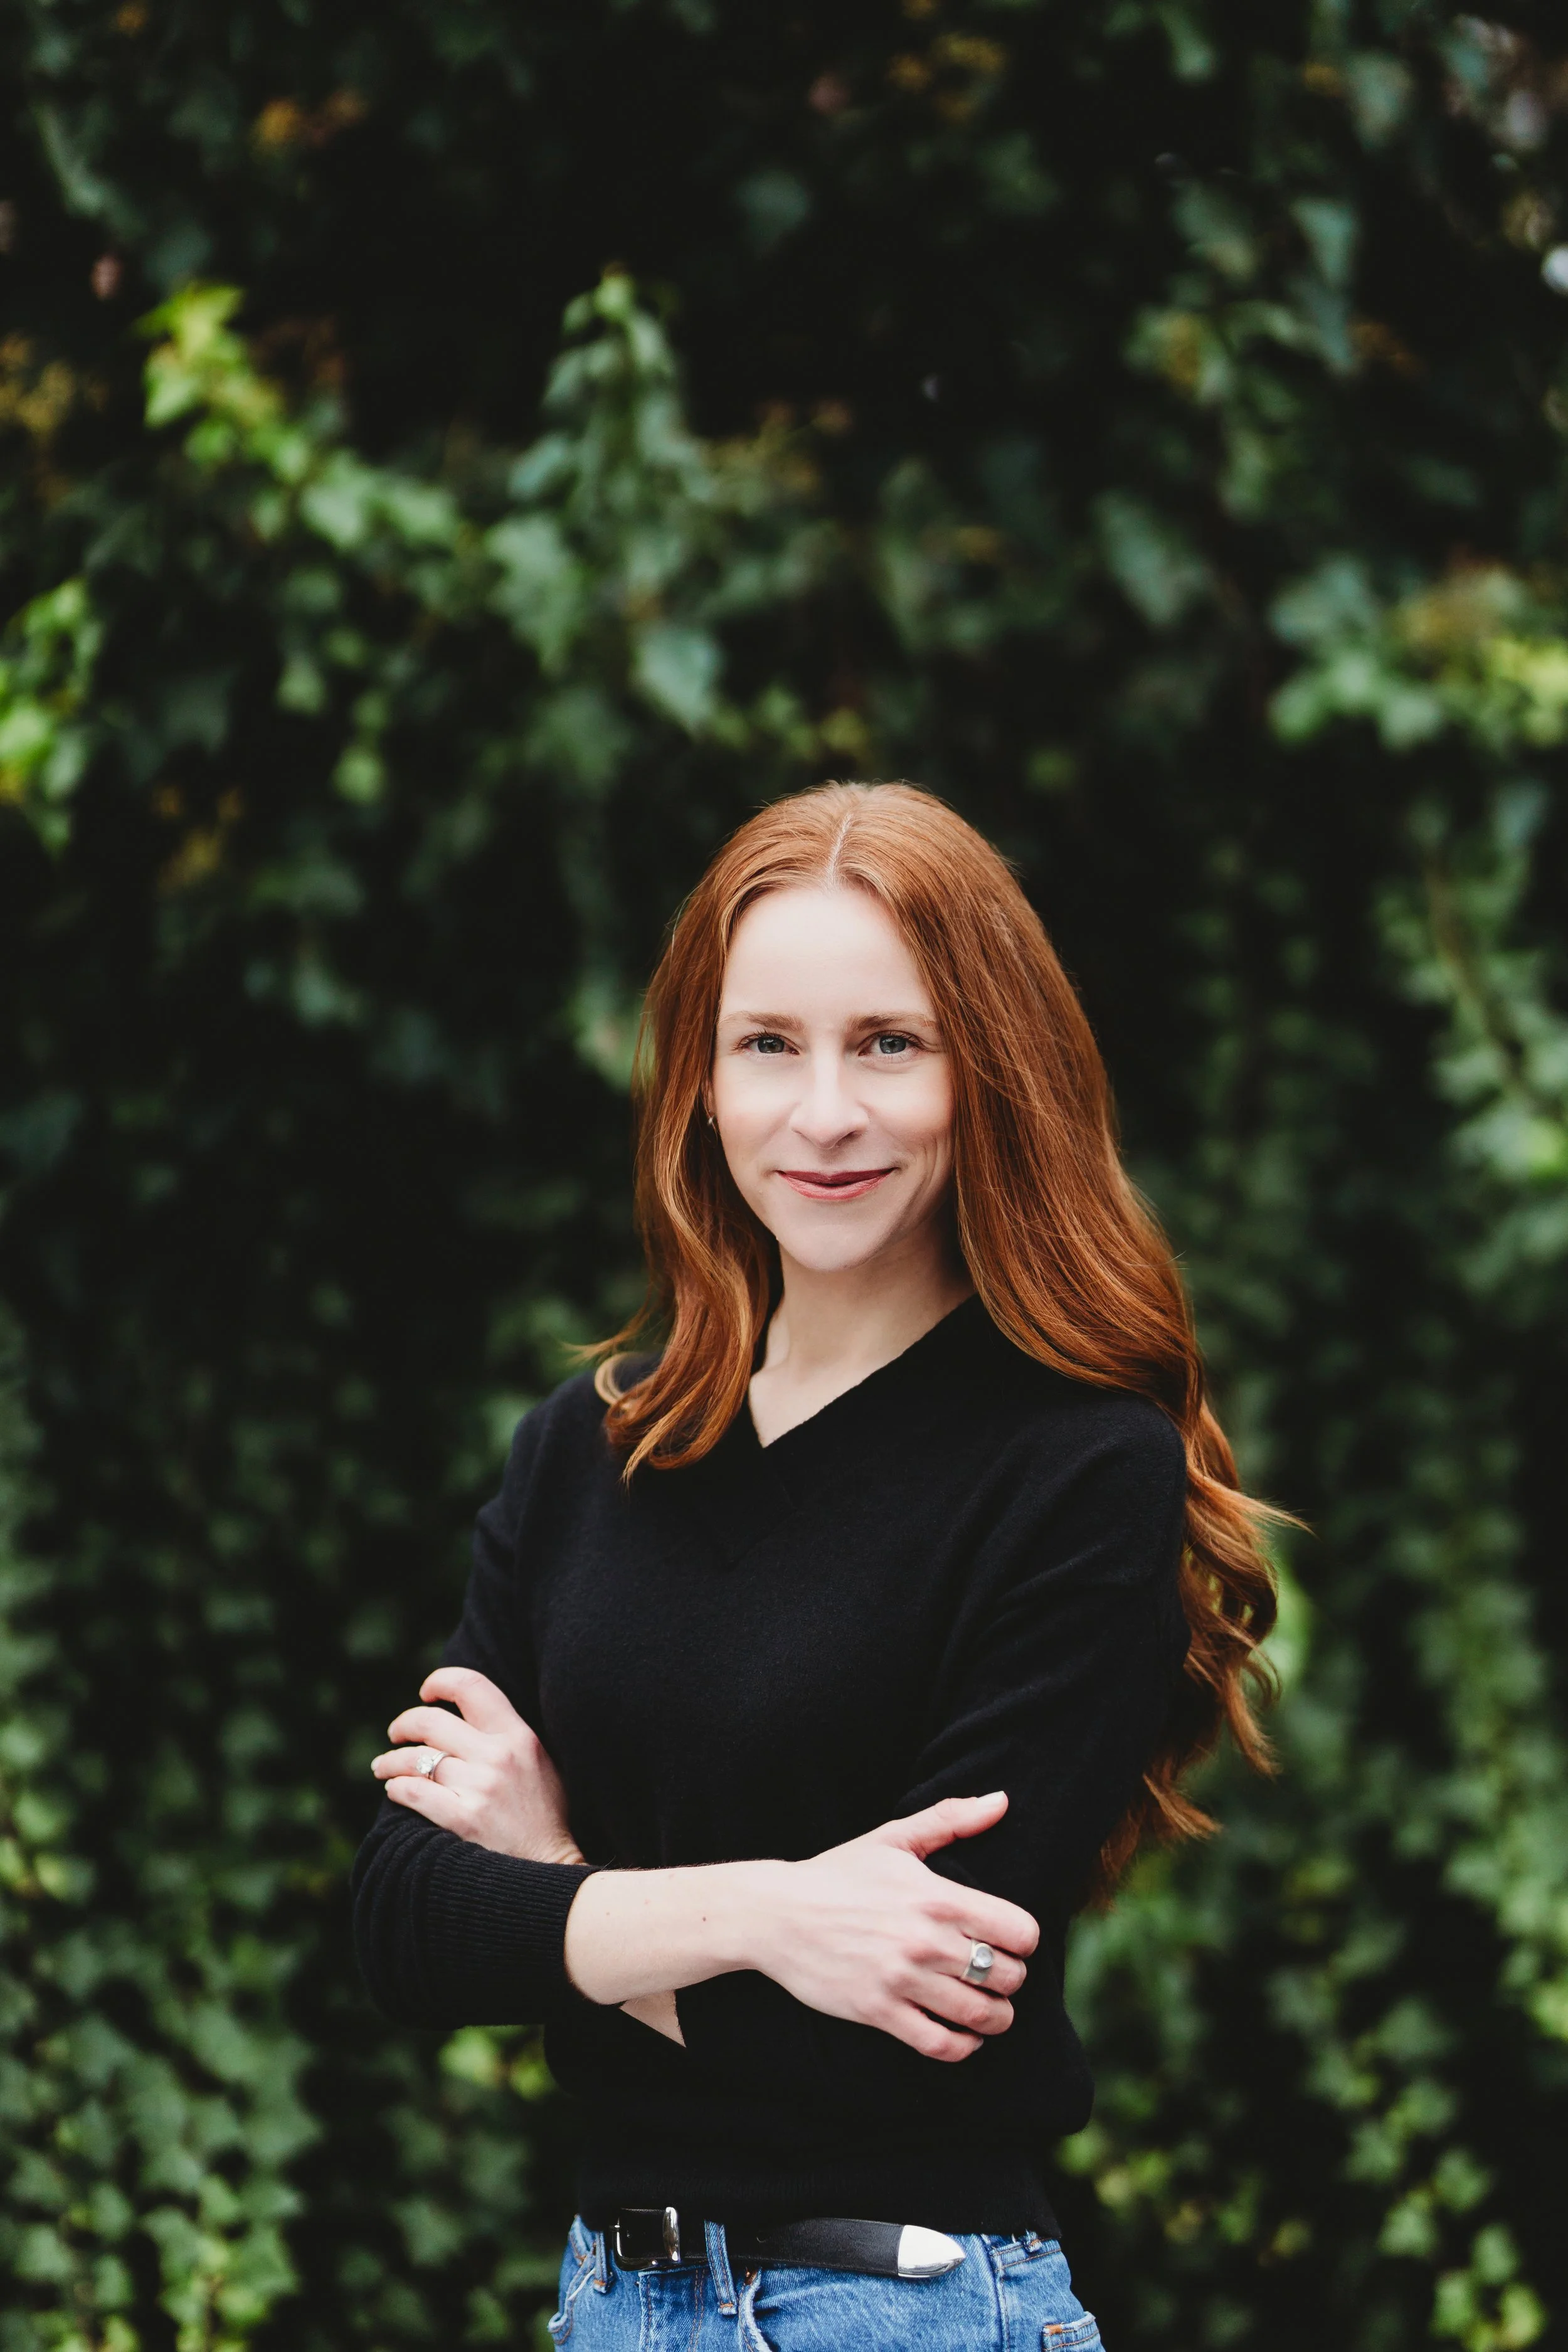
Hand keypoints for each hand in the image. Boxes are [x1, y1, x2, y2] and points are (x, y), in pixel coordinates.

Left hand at [372, 1667, 583, 1864]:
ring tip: (382, 1768)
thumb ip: (507, 1737)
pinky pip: (413, 1792)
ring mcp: (480, 1787)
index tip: (426, 1692)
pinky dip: (397, 1787)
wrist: (550, 1869)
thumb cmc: (543, 1817)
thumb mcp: (539, 1764)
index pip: (472, 1686)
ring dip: (390, 1761)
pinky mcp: (463, 1820)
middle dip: (403, 1724)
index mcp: (518, 1736)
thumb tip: (464, 1716)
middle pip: (431, 1721)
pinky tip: (394, 1790)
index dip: (441, 1681)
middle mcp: (498, 1756)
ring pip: (416, 1759)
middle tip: (395, 1733)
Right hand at [749, 1792, 1037, 2062]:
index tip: (1012, 1942)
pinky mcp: (879, 2012)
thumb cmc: (839, 1873)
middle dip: (1011, 1979)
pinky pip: (940, 2045)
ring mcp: (903, 1979)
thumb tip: (1002, 1800)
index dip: (1024, 1940)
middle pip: (1007, 1976)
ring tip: (990, 2011)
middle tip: (999, 1976)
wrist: (777, 1913)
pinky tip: (962, 2037)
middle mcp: (927, 1940)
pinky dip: (962, 2047)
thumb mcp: (894, 1837)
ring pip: (980, 2015)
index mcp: (939, 1897)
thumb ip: (951, 1818)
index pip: (1019, 1931)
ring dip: (995, 2018)